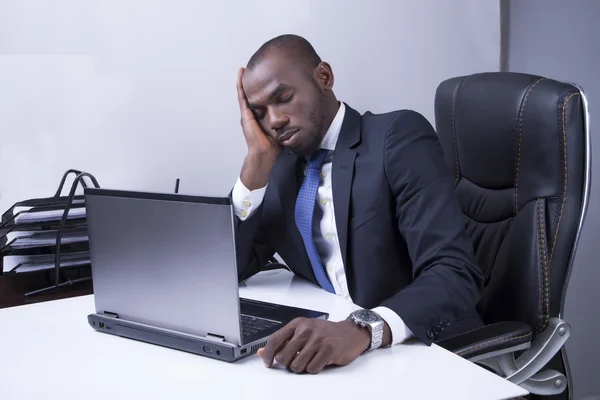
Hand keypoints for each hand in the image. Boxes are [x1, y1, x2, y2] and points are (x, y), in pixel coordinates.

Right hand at [237, 67, 281, 189]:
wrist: (265, 153)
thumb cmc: (273, 145)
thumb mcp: (283, 127)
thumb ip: (287, 120)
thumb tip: (301, 114)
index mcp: (259, 117)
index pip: (260, 100)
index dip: (260, 90)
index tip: (263, 78)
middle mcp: (252, 114)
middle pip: (251, 95)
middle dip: (251, 83)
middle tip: (252, 69)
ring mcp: (247, 113)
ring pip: (244, 93)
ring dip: (243, 81)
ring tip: (243, 69)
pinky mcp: (245, 114)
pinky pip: (242, 95)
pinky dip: (240, 84)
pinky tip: (241, 74)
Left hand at [256, 317, 371, 373]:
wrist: (350, 333)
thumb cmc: (325, 333)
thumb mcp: (302, 332)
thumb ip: (282, 342)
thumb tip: (260, 352)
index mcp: (297, 324)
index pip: (274, 340)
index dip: (267, 355)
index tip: (268, 363)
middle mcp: (306, 329)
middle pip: (283, 357)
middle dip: (287, 364)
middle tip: (295, 361)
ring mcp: (318, 339)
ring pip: (296, 365)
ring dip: (301, 368)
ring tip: (309, 360)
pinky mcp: (329, 350)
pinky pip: (312, 369)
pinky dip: (313, 369)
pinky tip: (319, 361)